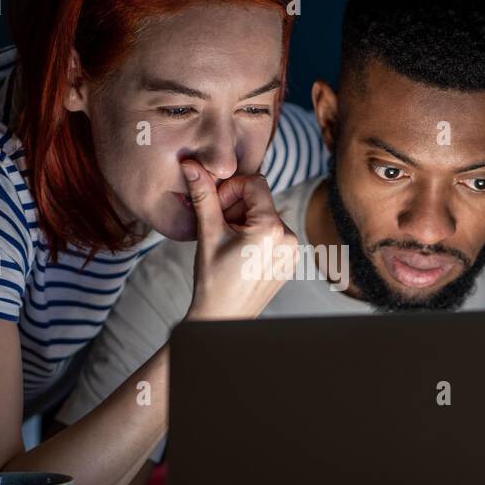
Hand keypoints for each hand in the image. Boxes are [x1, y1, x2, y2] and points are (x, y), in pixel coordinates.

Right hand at [181, 160, 298, 320]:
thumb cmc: (213, 281)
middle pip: (260, 200)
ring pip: (266, 216)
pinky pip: (274, 233)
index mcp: (272, 229)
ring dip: (245, 222)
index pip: (254, 183)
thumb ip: (204, 196)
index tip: (217, 208)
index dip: (231, 190)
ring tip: (230, 245)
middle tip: (220, 230)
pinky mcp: (291, 260)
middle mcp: (290, 237)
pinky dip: (256, 236)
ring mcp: (293, 250)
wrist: (223, 319)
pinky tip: (241, 255)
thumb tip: (192, 165)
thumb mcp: (207, 234)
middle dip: (237, 208)